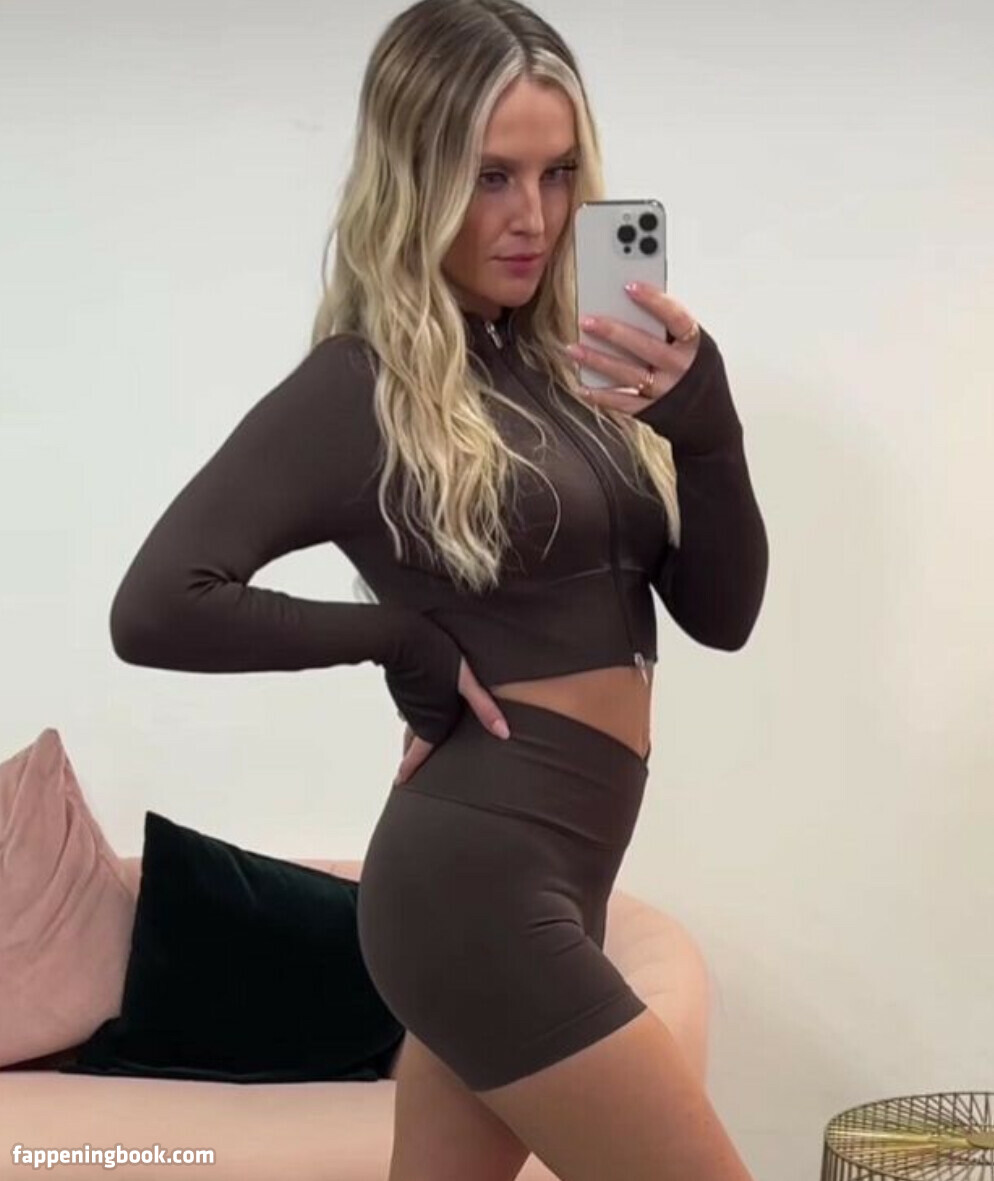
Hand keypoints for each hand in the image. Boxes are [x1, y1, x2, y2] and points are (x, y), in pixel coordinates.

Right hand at [393, 655, 509, 785]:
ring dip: (409, 735)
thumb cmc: (435, 655)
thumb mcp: (466, 682)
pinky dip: (411, 713)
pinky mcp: (402, 684)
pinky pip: (407, 705)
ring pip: (408, 722)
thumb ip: (484, 707)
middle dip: (409, 756)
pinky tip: (415, 706)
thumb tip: (504, 733)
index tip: (399, 781)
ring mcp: (406, 698)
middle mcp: (415, 713)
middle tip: (405, 771)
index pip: (418, 751)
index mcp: (430, 719)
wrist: (402, 634)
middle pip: (410, 740)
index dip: (409, 768)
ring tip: (410, 743)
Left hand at [564, 282, 701, 416]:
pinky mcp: (651, 411)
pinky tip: (581, 385)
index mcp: (695, 346)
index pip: (676, 318)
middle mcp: (681, 369)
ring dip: (597, 361)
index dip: (654, 301)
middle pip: (645, 346)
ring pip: (628, 374)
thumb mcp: (694, 346)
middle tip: (586, 320)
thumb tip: (629, 304)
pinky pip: (622, 403)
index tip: (629, 286)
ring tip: (573, 349)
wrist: (710, 420)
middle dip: (613, 332)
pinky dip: (600, 395)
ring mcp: (666, 392)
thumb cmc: (696, 372)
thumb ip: (669, 329)